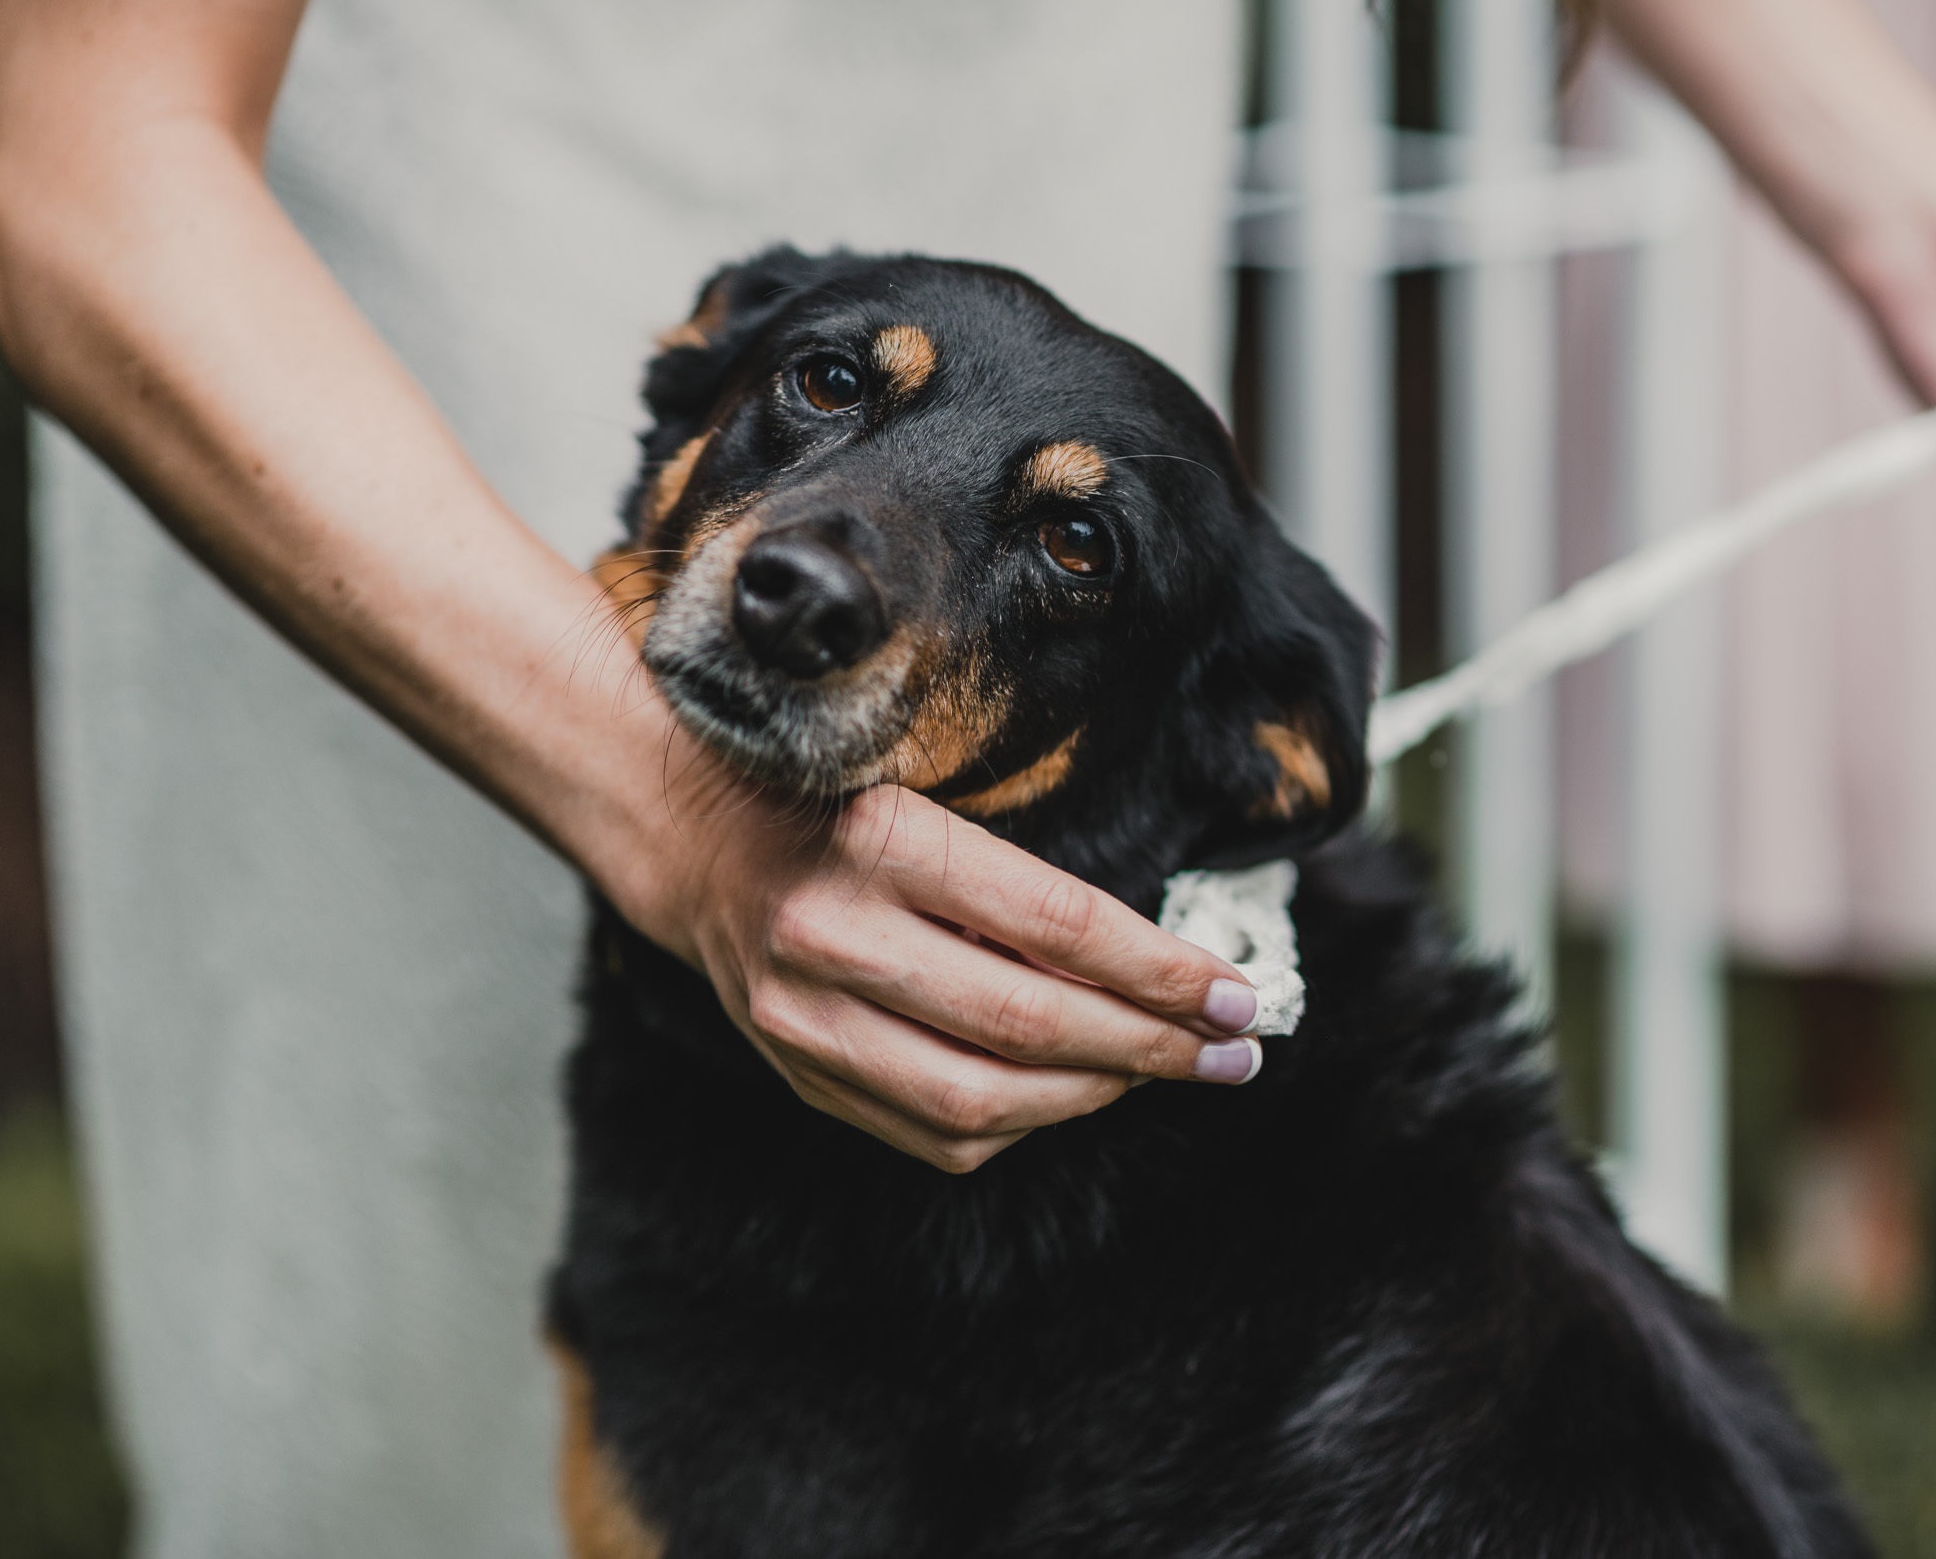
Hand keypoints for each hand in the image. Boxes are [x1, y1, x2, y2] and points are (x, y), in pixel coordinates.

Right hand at [611, 757, 1263, 1172]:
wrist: (698, 839)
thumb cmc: (843, 804)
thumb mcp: (938, 802)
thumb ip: (1032, 889)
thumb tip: (1166, 971)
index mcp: (884, 842)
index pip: (1057, 925)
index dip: (1162, 972)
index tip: (1237, 995)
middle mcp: (836, 935)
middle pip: (1028, 1025)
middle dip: (1150, 1047)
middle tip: (1231, 1052)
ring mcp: (808, 1019)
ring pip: (983, 1098)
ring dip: (1096, 1094)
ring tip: (1164, 1070)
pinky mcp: (801, 1074)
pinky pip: (936, 1132)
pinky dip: (1023, 1122)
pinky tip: (1071, 1091)